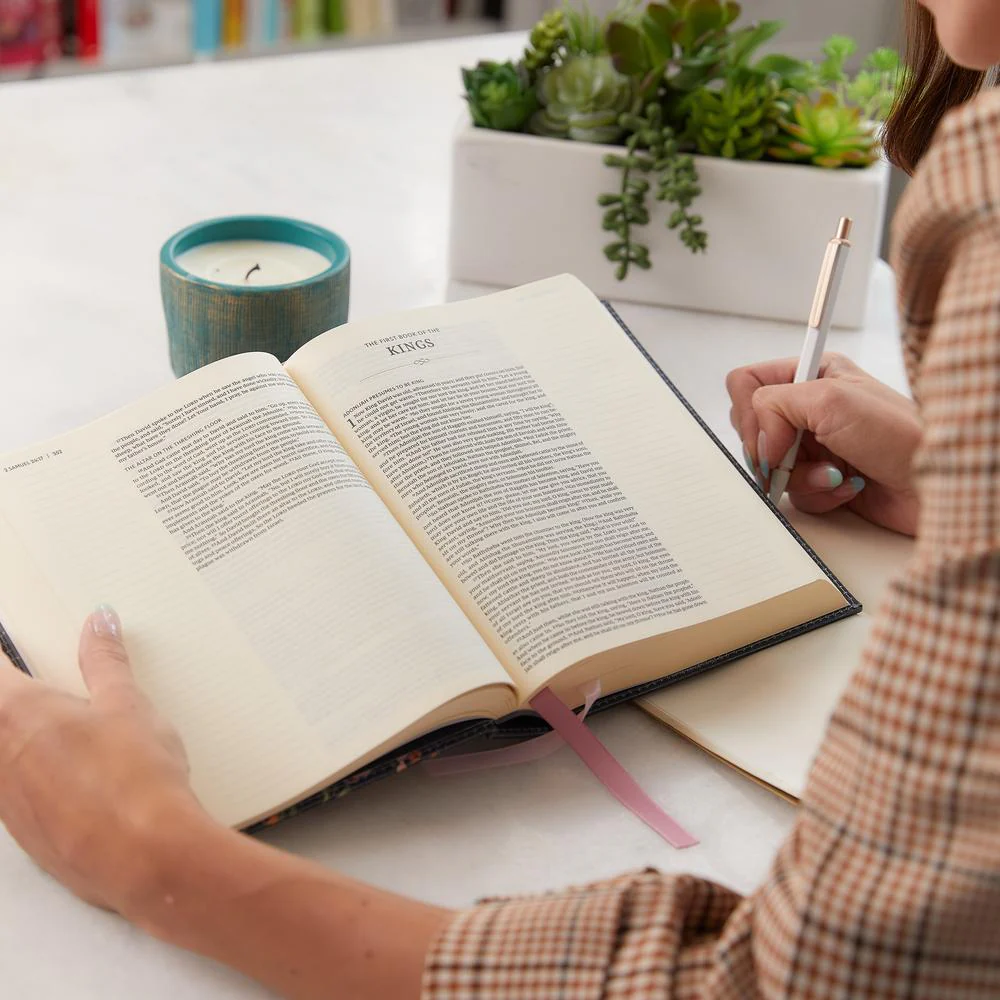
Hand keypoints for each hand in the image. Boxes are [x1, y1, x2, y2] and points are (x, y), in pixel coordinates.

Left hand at [0, 606, 207, 915]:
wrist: (144, 856)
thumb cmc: (136, 779)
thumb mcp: (128, 703)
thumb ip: (105, 659)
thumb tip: (98, 623)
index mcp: (17, 711)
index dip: (5, 657)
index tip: (15, 652)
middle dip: (17, 701)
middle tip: (54, 700)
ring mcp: (2, 797)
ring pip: (1, 753)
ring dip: (20, 740)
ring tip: (64, 735)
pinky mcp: (19, 831)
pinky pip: (8, 791)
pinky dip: (28, 776)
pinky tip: (70, 778)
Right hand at [726, 353, 921, 535]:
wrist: (939, 485)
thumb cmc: (902, 436)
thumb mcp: (831, 399)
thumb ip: (774, 405)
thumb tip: (756, 438)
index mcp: (813, 374)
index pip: (747, 383)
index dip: (750, 413)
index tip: (772, 434)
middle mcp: (812, 408)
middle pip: (754, 429)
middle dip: (774, 450)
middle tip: (797, 455)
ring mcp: (817, 445)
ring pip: (770, 466)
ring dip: (801, 477)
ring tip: (837, 475)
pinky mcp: (824, 479)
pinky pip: (793, 493)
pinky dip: (818, 494)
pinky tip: (847, 488)